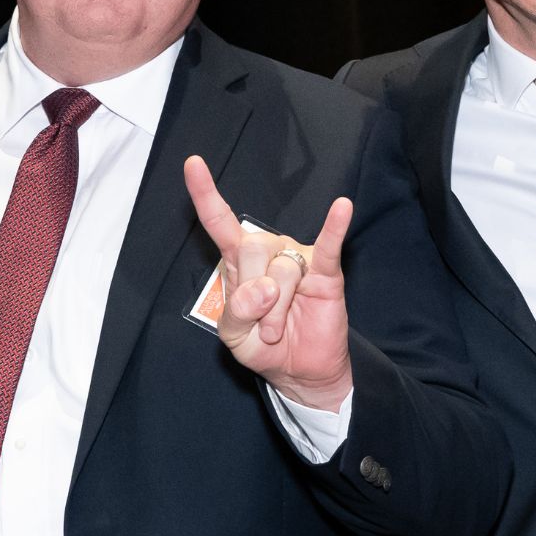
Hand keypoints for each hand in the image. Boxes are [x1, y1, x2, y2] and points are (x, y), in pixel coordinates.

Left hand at [184, 155, 354, 410]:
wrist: (298, 370)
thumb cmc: (263, 346)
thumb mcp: (233, 336)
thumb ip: (236, 311)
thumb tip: (264, 288)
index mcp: (238, 261)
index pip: (219, 221)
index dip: (205, 194)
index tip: (193, 164)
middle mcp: (268, 251)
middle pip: (252, 248)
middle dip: (254, 296)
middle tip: (262, 322)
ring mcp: (298, 258)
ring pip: (282, 270)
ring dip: (276, 311)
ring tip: (278, 329)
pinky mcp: (326, 272)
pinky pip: (329, 246)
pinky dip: (335, 227)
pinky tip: (342, 207)